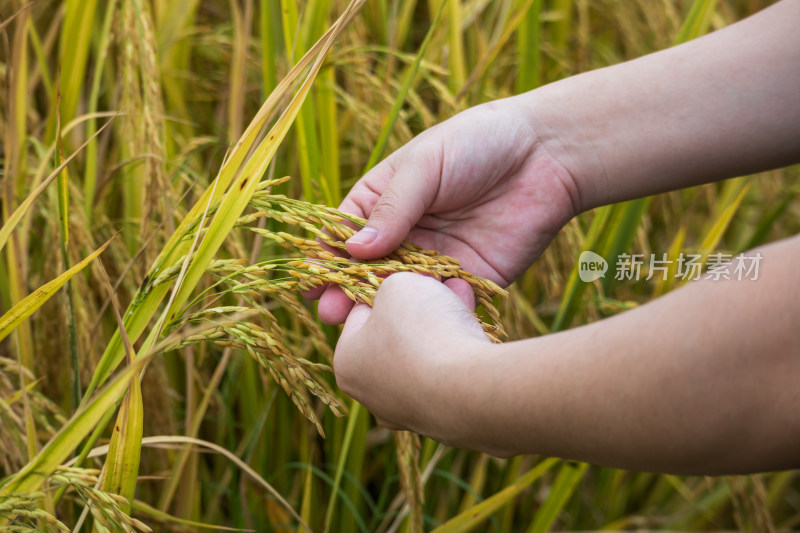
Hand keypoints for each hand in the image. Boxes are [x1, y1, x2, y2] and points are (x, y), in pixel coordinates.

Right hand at [313, 97, 578, 323]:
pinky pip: (444, 305)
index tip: (311, 280)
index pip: (343, 235)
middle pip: (366, 272)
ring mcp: (436, 261)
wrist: (547, 154)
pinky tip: (421, 322)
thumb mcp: (425, 165)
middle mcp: (404, 236)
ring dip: (385, 313)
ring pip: (401, 295)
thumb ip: (392, 208)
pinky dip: (431, 316)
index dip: (326, 258)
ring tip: (368, 327)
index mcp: (382, 202)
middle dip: (348, 294)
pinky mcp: (470, 281)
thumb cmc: (477, 143)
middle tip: (333, 315)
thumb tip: (353, 250)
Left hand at [334, 273, 507, 453]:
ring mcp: (409, 412)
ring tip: (462, 295)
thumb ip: (393, 282)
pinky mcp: (445, 421)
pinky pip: (450, 374)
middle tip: (441, 284)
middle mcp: (372, 393)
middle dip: (419, 306)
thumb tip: (406, 291)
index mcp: (346, 362)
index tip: (409, 273)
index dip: (387, 286)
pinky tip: (477, 328)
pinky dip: (461, 349)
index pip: (361, 312)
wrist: (469, 390)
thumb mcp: (398, 284)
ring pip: (425, 353)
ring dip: (444, 323)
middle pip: (396, 334)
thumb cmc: (420, 330)